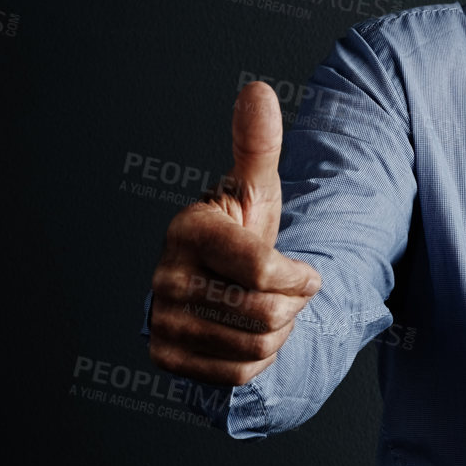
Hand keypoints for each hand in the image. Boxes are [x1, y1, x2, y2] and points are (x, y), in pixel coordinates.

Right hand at [148, 81, 321, 385]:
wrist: (213, 279)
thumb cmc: (240, 229)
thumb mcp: (255, 188)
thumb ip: (258, 145)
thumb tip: (259, 91)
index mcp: (189, 231)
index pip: (263, 271)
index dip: (300, 278)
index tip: (305, 272)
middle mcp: (165, 277)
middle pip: (264, 312)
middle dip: (292, 306)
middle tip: (285, 292)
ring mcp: (159, 320)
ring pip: (253, 346)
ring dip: (279, 334)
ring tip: (270, 310)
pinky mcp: (165, 357)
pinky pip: (236, 374)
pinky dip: (258, 361)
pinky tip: (251, 335)